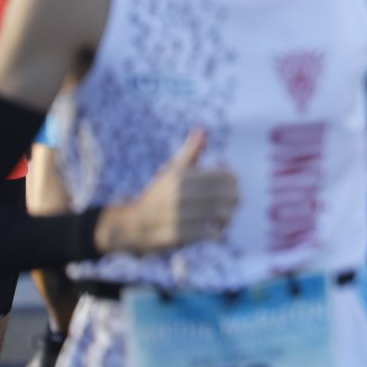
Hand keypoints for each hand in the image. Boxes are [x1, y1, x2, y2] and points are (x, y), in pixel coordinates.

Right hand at [93, 130, 238, 254]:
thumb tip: (202, 130)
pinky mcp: (177, 236)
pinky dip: (218, 233)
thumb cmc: (158, 196)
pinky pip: (210, 234)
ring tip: (226, 217)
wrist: (131, 225)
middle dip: (234, 199)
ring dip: (228, 216)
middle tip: (235, 202)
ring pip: (221, 215)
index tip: (233, 184)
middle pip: (225, 196)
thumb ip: (190, 152)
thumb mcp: (171, 171)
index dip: (233, 180)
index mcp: (181, 176)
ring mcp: (178, 216)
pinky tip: (217, 231)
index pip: (223, 176)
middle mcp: (179, 195)